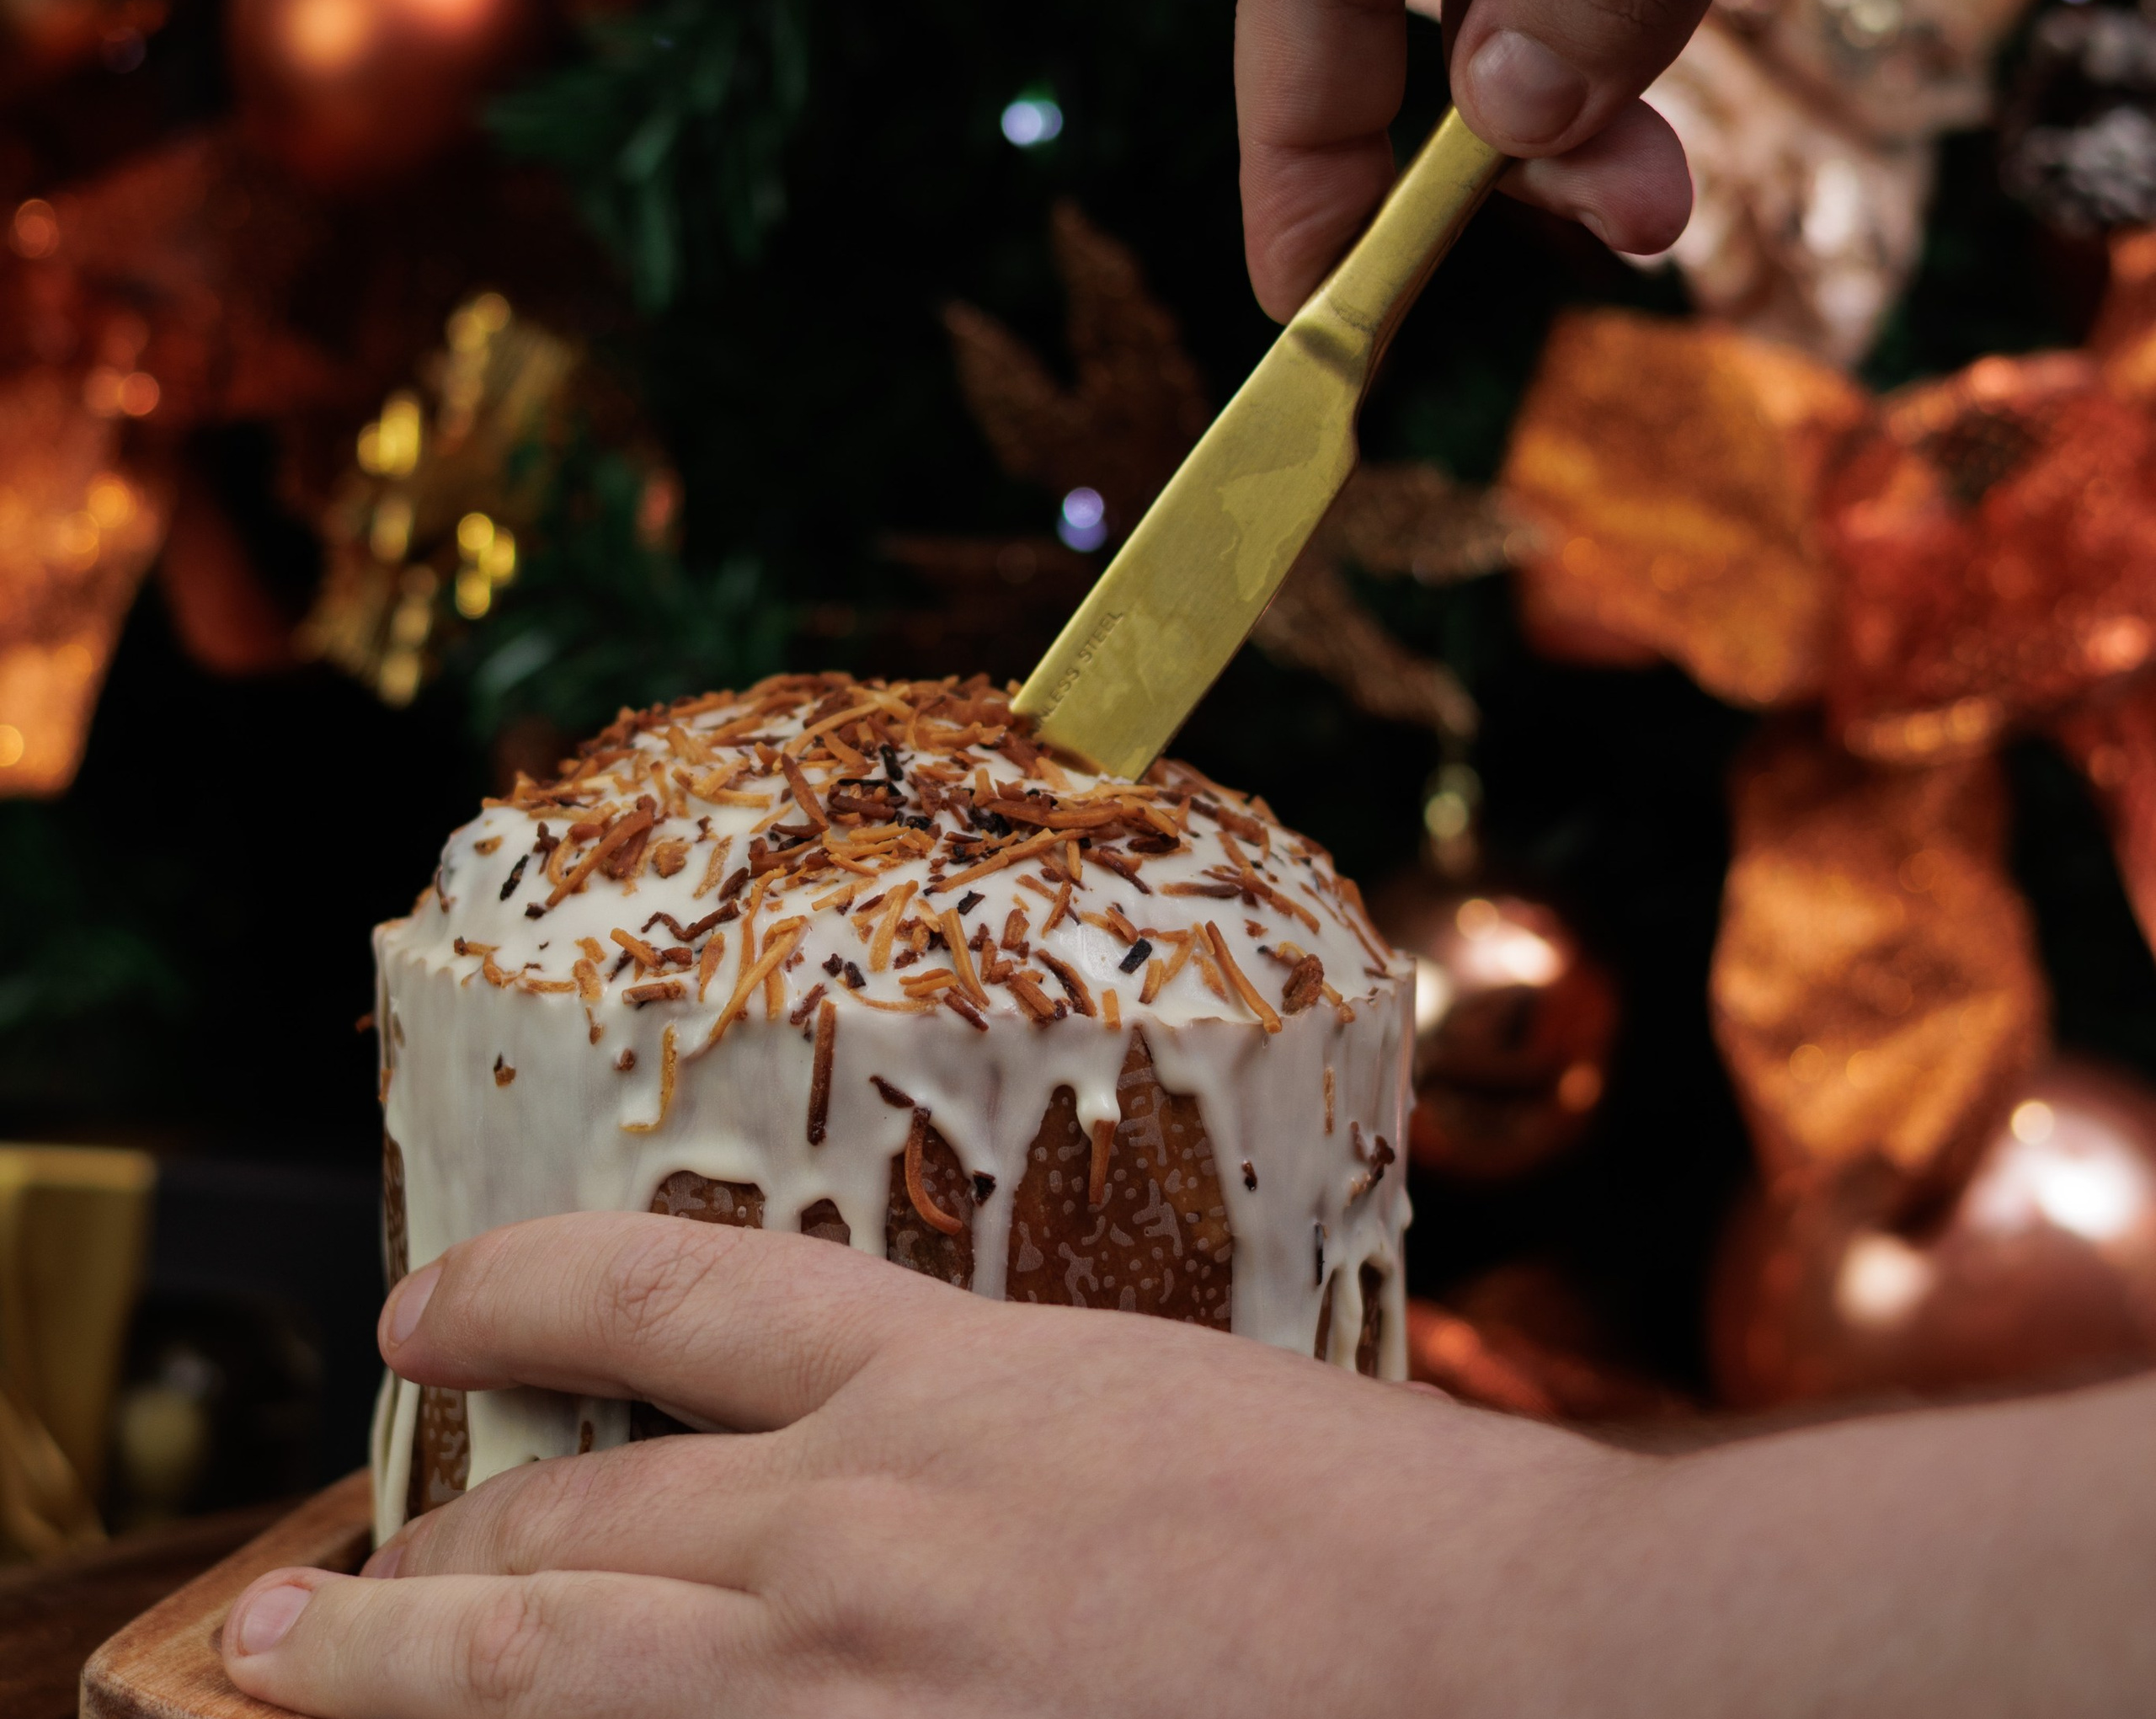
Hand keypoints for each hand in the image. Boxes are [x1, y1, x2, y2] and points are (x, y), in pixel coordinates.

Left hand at [218, 1211, 1623, 1717]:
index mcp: (941, 1384)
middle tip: (327, 1583)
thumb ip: (985, 1436)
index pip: (657, 1290)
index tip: (430, 1304)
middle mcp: (859, 1531)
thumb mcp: (1148, 1410)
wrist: (1514, 1670)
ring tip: (298, 1668)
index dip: (515, 1285)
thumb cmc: (1370, 1532)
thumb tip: (877, 1471)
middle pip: (567, 1520)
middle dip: (423, 1558)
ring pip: (555, 1676)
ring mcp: (849, 1697)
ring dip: (413, 1676)